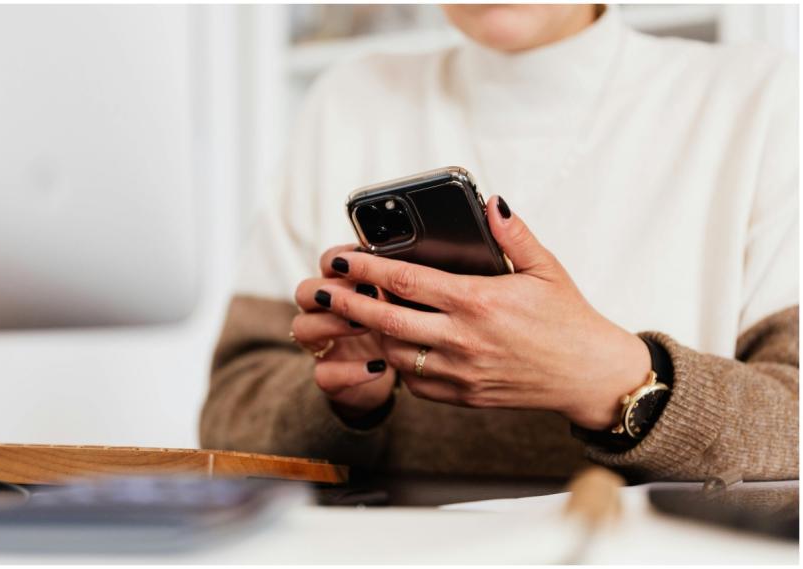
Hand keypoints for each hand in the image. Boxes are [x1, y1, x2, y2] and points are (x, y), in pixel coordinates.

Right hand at [292, 245, 395, 419]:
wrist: (404, 372)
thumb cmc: (408, 326)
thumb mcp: (408, 301)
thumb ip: (404, 283)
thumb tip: (417, 260)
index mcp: (344, 286)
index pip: (327, 262)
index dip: (339, 258)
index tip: (363, 257)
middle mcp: (325, 313)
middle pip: (305, 291)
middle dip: (332, 288)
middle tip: (366, 292)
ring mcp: (323, 345)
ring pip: (303, 328)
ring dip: (333, 323)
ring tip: (366, 325)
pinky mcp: (330, 377)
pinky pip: (324, 374)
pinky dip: (350, 372)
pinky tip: (379, 367)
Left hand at [313, 197, 650, 430]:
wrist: (589, 376)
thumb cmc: (568, 320)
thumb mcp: (546, 269)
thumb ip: (514, 234)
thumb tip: (491, 202)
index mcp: (478, 302)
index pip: (406, 281)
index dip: (365, 268)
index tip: (338, 258)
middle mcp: (462, 339)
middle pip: (385, 319)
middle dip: (346, 304)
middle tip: (319, 292)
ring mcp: (460, 371)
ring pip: (394, 352)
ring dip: (369, 333)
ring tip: (353, 316)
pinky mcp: (462, 395)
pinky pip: (414, 381)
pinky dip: (397, 363)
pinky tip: (394, 345)